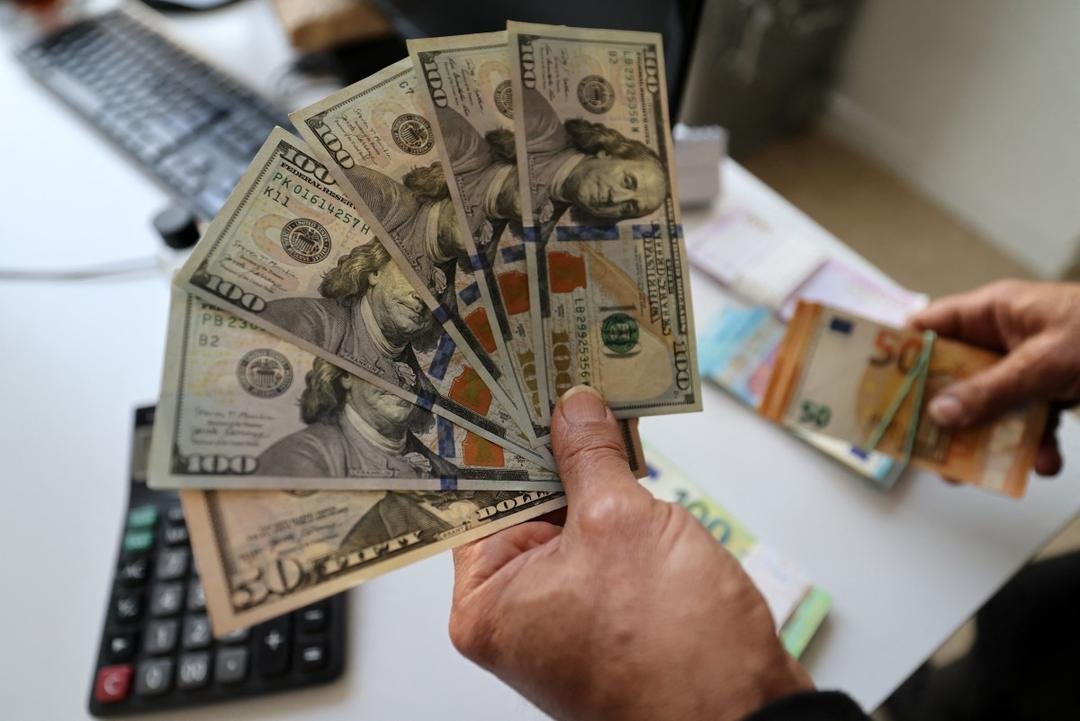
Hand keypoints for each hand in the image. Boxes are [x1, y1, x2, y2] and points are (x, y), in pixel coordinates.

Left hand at [448, 386, 810, 720]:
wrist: (746, 716)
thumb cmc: (672, 651)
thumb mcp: (621, 524)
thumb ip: (591, 457)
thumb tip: (574, 408)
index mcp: (490, 604)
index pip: (480, 498)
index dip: (498, 435)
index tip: (510, 383)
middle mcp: (519, 614)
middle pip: (523, 505)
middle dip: (547, 444)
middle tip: (557, 375)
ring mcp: (567, 615)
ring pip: (568, 520)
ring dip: (586, 467)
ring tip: (596, 398)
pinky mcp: (612, 612)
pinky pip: (602, 542)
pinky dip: (615, 500)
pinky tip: (627, 449)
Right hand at [911, 280, 1079, 475]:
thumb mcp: (1047, 361)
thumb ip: (993, 388)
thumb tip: (941, 412)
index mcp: (994, 312)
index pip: (929, 326)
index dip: (899, 353)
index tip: (876, 387)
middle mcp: (1005, 339)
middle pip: (953, 376)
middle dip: (942, 412)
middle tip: (922, 443)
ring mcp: (1029, 368)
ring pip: (989, 407)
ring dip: (990, 439)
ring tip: (980, 470)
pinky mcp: (1055, 394)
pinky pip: (1029, 424)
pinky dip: (1034, 447)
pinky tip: (1044, 463)